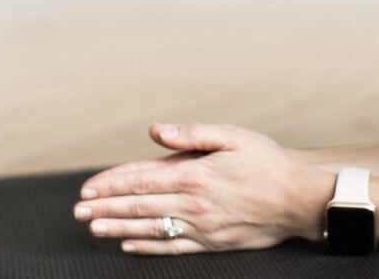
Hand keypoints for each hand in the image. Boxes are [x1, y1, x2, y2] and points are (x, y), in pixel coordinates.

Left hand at [73, 123, 334, 253]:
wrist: (300, 199)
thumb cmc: (268, 161)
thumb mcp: (233, 136)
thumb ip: (192, 133)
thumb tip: (155, 131)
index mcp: (195, 174)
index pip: (142, 179)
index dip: (111, 183)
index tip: (87, 188)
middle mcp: (194, 203)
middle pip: (140, 205)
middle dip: (106, 207)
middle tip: (78, 211)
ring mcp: (202, 226)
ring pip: (151, 228)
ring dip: (118, 227)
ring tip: (94, 228)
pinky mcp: (212, 242)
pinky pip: (172, 247)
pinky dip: (148, 247)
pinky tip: (129, 244)